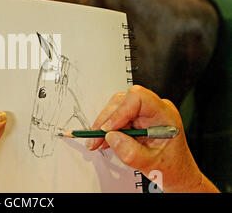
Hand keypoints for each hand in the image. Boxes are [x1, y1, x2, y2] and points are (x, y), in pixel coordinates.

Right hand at [87, 85, 218, 192]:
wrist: (177, 173)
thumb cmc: (172, 168)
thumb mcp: (151, 164)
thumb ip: (130, 152)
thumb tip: (111, 136)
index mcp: (165, 115)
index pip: (138, 98)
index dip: (120, 111)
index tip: (108, 129)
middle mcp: (155, 109)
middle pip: (123, 101)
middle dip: (106, 120)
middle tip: (96, 138)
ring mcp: (145, 112)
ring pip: (116, 107)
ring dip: (104, 124)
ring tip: (98, 142)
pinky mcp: (136, 118)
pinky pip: (116, 115)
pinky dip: (107, 128)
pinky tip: (104, 140)